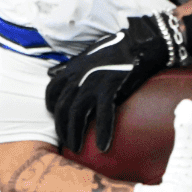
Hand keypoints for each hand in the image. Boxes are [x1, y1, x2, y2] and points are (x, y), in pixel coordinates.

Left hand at [45, 13, 188, 152]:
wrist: (139, 43)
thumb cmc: (115, 48)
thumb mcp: (86, 54)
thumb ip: (69, 66)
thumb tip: (52, 72)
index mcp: (72, 69)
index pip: (51, 92)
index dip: (52, 109)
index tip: (59, 120)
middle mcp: (78, 77)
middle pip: (62, 108)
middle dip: (62, 128)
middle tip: (67, 142)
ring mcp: (93, 83)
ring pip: (76, 114)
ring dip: (75, 134)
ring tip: (76, 148)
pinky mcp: (110, 89)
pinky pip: (104, 115)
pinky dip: (103, 133)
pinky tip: (103, 146)